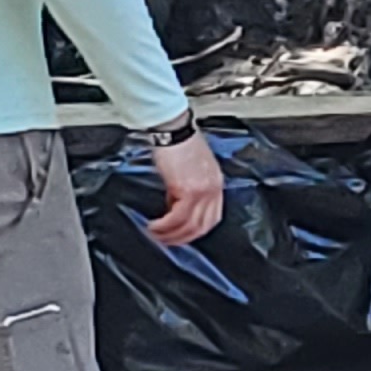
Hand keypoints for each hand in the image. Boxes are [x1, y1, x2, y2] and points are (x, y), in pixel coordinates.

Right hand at [142, 132, 223, 248]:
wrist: (173, 129)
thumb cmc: (180, 142)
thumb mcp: (190, 168)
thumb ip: (187, 188)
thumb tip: (175, 203)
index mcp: (216, 183)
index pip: (212, 217)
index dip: (196, 231)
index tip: (182, 235)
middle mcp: (213, 189)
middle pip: (202, 225)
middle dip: (182, 237)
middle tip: (166, 241)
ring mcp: (202, 191)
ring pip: (189, 225)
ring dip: (171, 234)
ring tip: (156, 235)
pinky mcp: (188, 190)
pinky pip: (177, 217)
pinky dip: (165, 226)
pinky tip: (155, 226)